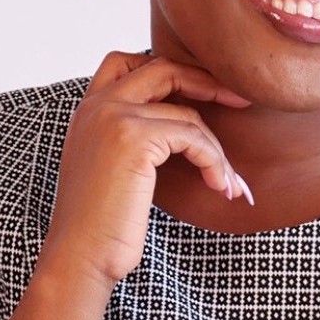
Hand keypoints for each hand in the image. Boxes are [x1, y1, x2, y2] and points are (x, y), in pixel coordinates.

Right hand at [38, 52, 251, 287]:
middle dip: (206, 81)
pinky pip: (192, 136)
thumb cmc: (101, 226)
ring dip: (216, 149)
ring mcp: (113, 116)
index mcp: (88, 110)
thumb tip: (183, 124)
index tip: (203, 87)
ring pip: (187, 113)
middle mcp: (97, 104)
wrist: (79, 258)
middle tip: (240, 99)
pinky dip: (214, 162)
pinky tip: (220, 187)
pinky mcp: (134, 137)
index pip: (127, 62)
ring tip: (229, 182)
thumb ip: (131, 136)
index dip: (169, 67)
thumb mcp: (111, 168)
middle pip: (163, 68)